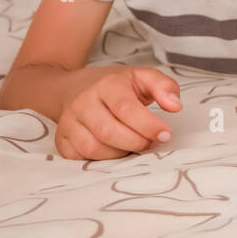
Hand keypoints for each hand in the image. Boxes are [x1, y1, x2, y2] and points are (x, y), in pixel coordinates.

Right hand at [56, 66, 182, 160]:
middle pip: (109, 132)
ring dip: (120, 153)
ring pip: (94, 148)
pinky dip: (102, 159)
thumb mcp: (143, 77)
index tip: (165, 134)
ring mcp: (69, 121)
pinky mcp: (61, 139)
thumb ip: (164, 87)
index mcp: (106, 84)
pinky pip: (80, 158)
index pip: (126, 109)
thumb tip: (175, 106)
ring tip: (134, 145)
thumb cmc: (116, 86)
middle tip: (151, 142)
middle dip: (136, 143)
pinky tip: (114, 150)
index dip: (148, 125)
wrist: (77, 87)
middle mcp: (83, 102)